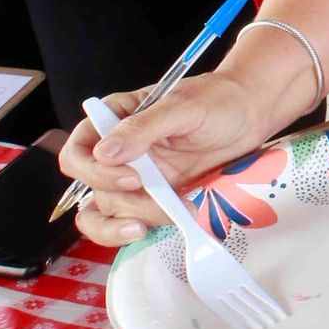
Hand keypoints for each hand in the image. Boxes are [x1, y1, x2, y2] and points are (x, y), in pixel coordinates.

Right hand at [60, 74, 273, 244]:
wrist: (250, 116)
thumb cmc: (217, 100)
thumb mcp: (182, 106)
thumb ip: (142, 127)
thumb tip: (103, 153)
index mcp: (114, 120)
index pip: (79, 151)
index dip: (95, 172)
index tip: (132, 178)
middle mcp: (117, 151)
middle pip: (92, 189)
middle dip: (122, 202)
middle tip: (158, 201)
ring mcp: (135, 177)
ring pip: (108, 212)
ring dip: (131, 223)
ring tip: (168, 218)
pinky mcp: (155, 197)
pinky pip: (132, 220)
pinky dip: (146, 227)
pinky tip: (175, 221)